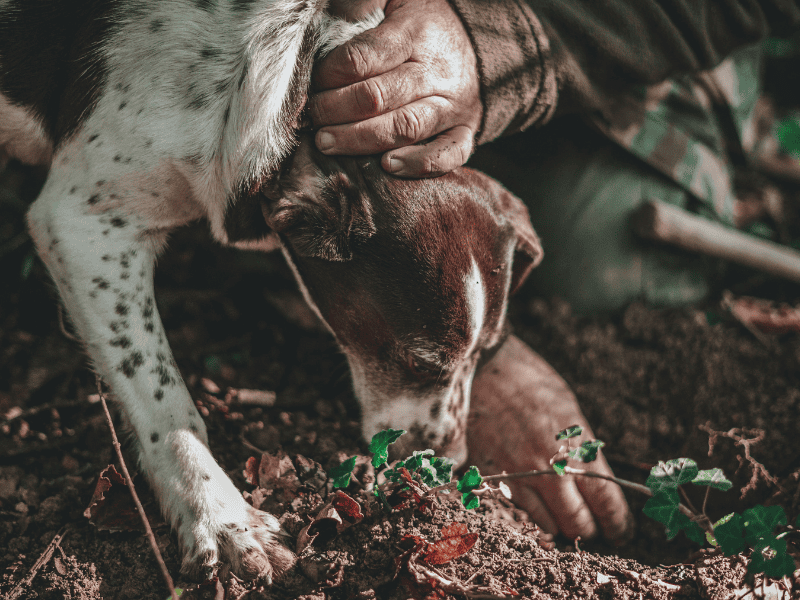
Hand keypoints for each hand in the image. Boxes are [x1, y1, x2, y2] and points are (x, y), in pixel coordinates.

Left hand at [312, 0, 481, 176]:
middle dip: (335, 110)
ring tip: (327, 144)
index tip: (312, 82)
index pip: (363, 58)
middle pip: (377, 97)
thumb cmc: (423, 25)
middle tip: (311, 118)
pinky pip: (447, 154)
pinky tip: (386, 166)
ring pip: (404, 128)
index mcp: (414, 34)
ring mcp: (453, 106)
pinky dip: (418, 164)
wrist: (478, 45)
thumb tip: (332, 14)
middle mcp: (435, 72)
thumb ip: (362, 3)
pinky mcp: (465, 131)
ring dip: (360, 140)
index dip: (330, 74)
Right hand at [469, 335, 632, 542]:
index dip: (618, 524)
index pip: (607, 503)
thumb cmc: (530, 381)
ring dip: (562, 526)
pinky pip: (521, 513)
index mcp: (577, 447)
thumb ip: (583, 449)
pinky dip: (534, 516)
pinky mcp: (494, 478)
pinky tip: (539, 506)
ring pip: (550, 526)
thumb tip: (598, 482)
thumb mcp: (569, 410)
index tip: (621, 530)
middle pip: (579, 524)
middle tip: (596, 529)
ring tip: (566, 518)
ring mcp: (520, 476)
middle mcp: (550, 468)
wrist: (482, 368)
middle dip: (591, 530)